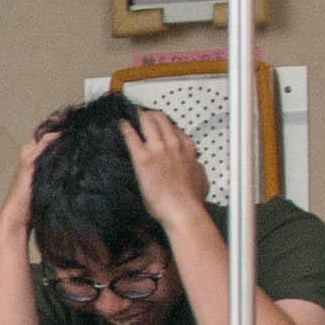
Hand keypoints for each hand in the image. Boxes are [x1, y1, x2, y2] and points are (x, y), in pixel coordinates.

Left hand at [118, 104, 210, 235]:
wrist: (182, 209)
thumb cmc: (190, 200)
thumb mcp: (201, 180)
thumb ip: (197, 169)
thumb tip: (196, 167)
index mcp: (187, 150)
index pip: (177, 130)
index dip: (168, 126)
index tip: (163, 126)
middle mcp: (173, 145)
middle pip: (162, 120)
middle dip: (153, 115)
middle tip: (146, 115)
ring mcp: (158, 150)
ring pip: (148, 121)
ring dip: (140, 116)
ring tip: (134, 114)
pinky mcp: (143, 158)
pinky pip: (132, 137)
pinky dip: (126, 128)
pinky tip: (122, 125)